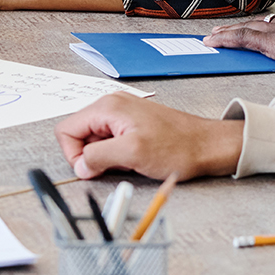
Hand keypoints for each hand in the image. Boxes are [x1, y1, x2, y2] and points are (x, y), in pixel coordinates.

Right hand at [55, 94, 243, 180]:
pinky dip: (117, 154)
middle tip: (114, 165)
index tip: (91, 168)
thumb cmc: (179, 147)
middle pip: (79, 134)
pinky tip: (134, 158)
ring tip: (128, 161)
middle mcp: (111, 105)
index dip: (73, 154)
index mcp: (107, 107)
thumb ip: (98, 157)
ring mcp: (122, 114)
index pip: (66, 130)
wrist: (208, 145)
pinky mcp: (132, 124)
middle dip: (91, 156)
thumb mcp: (132, 154)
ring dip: (106, 156)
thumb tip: (80, 166)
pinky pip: (110, 141)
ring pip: (94, 140)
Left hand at [204, 15, 274, 81]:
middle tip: (218, 32)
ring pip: (245, 31)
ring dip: (227, 34)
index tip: (244, 30)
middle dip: (236, 30)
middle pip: (255, 28)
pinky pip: (243, 38)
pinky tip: (214, 41)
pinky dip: (227, 39)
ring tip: (211, 38)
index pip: (271, 29)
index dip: (256, 28)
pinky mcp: (273, 44)